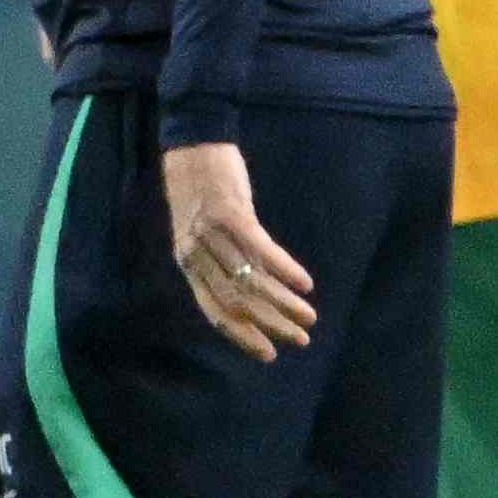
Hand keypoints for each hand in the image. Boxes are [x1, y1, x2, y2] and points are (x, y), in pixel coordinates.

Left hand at [165, 140, 313, 362]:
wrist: (192, 143)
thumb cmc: (199, 185)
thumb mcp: (198, 226)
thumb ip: (214, 255)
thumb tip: (244, 284)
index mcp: (187, 262)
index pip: (214, 309)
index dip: (242, 334)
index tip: (268, 353)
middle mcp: (196, 254)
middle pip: (235, 300)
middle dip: (269, 324)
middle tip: (299, 340)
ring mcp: (213, 234)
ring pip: (249, 280)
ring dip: (282, 303)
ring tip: (309, 317)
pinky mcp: (232, 213)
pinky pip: (260, 249)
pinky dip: (284, 269)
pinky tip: (306, 284)